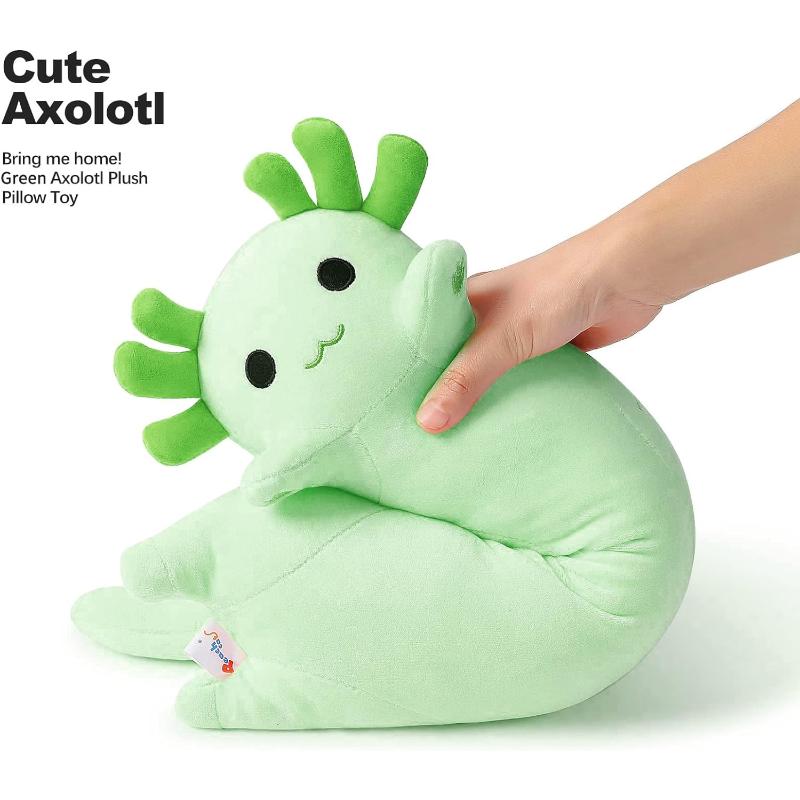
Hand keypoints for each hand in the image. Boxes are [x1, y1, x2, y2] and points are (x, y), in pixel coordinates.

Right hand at [416, 232, 661, 432]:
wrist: (626, 279)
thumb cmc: (557, 289)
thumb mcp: (501, 338)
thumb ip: (466, 379)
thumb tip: (426, 422)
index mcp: (466, 302)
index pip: (424, 339)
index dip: (407, 369)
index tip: (389, 404)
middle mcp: (488, 318)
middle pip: (456, 361)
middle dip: (442, 391)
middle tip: (417, 431)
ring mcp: (519, 335)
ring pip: (490, 374)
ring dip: (480, 399)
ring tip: (452, 438)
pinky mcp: (547, 352)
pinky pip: (521, 382)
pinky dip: (513, 401)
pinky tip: (500, 426)